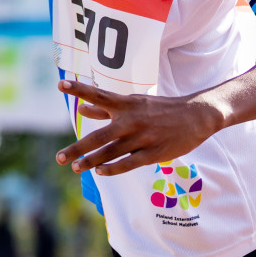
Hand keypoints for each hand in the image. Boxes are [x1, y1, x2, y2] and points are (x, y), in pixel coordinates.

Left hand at [53, 78, 221, 177]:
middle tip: (59, 157)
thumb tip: (81, 109)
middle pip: (99, 136)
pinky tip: (100, 172)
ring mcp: (142, 137)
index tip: (61, 84)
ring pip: (111, 152)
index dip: (80, 89)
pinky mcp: (153, 153)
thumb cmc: (161, 109)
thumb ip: (105, 108)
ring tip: (75, 167)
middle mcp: (131, 120)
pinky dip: (114, 168)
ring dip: (92, 161)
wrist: (196, 116)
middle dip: (78, 147)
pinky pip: (129, 163)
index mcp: (126, 104)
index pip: (99, 95)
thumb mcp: (134, 104)